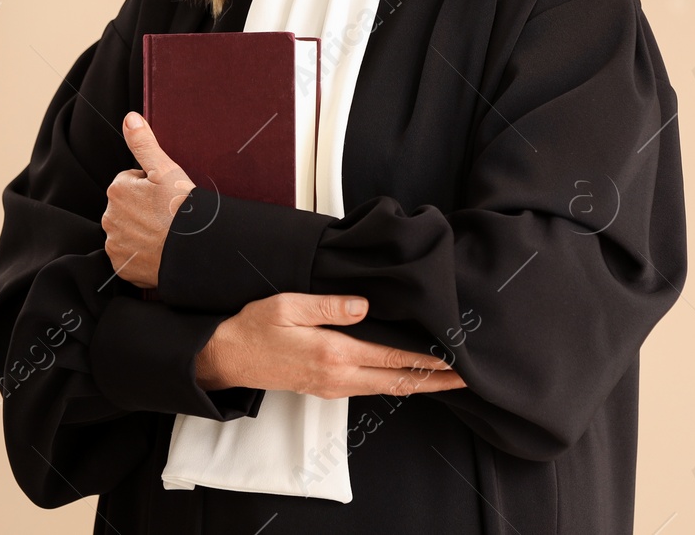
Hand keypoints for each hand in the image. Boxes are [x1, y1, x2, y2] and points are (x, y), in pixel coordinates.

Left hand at [102, 111, 194, 289]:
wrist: (194, 250)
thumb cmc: (181, 207)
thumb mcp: (165, 168)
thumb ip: (143, 142)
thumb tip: (129, 118)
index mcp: (117, 190)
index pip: (131, 183)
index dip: (151, 187)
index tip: (166, 196)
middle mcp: (108, 218)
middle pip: (127, 207)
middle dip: (143, 209)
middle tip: (167, 215)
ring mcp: (114, 244)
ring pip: (127, 231)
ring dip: (142, 231)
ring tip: (165, 232)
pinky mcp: (121, 267)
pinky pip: (128, 256)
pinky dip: (141, 253)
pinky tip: (159, 249)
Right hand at [196, 293, 467, 399]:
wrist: (227, 358)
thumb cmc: (254, 327)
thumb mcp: (288, 306)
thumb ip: (328, 306)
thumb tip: (364, 306)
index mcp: (333, 353)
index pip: (391, 357)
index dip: (426, 359)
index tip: (454, 359)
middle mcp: (338, 376)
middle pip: (397, 381)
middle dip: (435, 381)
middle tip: (467, 378)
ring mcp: (333, 386)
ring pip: (386, 388)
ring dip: (419, 383)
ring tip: (446, 379)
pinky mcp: (327, 388)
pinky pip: (371, 387)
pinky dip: (396, 382)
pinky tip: (407, 375)